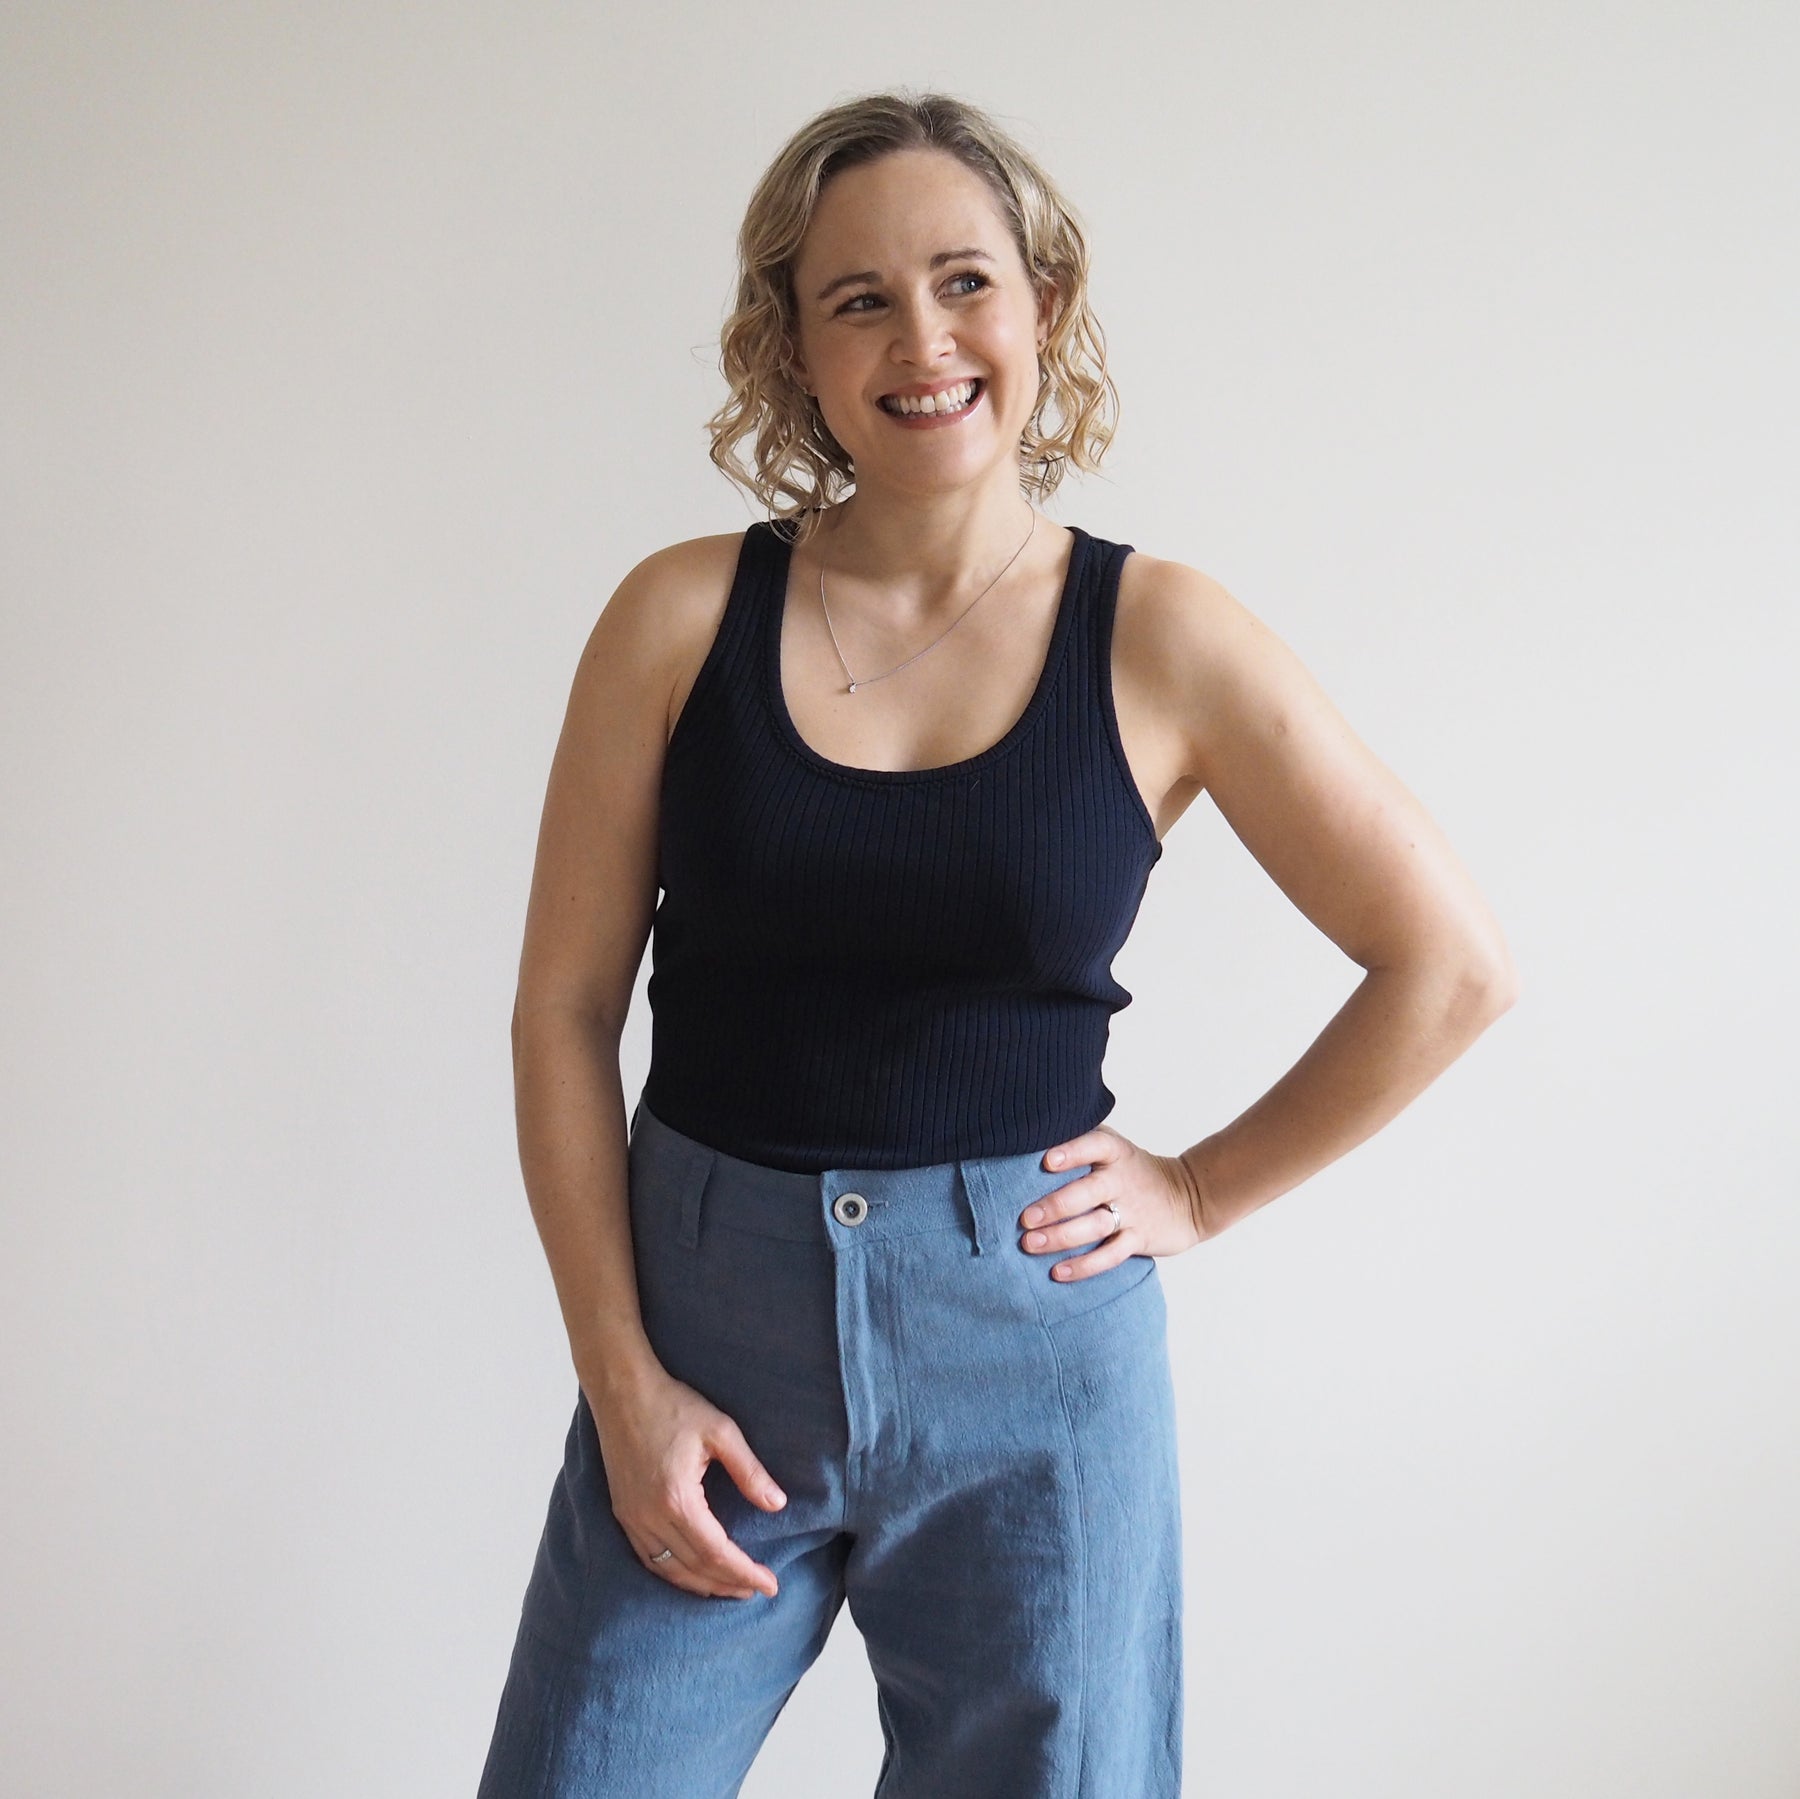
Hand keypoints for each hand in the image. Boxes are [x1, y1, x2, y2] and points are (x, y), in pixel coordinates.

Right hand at [585, 1363, 787, 1600]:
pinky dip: (673, 1573)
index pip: (716, 1552)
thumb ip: (750, 1471)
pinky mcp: (623, 1514)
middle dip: (728, 1583)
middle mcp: (650, 1517)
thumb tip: (777, 1504)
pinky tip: (691, 1574)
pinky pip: (648, 1559)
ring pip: (669, 1570)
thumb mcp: (721, 1431)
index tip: (770, 1584)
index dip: (744, 1572)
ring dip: (701, 1585)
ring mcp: (632, 1518)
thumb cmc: (673, 1406)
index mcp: (677, 1498)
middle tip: (757, 1589)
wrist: (623, 1392)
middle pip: (694, 1568)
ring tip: (730, 1588)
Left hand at [1018, 1125, 1208, 1281]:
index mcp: (1116, 1153)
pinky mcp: (1138, 1239)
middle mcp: (1123, 1181)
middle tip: (1025, 1218)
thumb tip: (1031, 1133)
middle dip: (1055, 1206)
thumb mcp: (1115, 1146)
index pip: (1094, 1146)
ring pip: (1095, 1226)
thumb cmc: (1134, 1170)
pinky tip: (1057, 1272)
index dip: (1072, 1152)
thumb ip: (1081, 1138)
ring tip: (1030, 1243)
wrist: (1190, 1197)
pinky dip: (1084, 1266)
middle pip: (1088, 1192)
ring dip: (1061, 1237)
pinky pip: (1110, 1256)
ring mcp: (1132, 1212)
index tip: (1047, 1161)